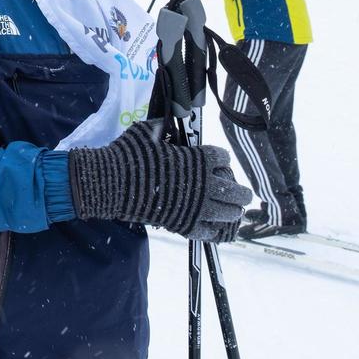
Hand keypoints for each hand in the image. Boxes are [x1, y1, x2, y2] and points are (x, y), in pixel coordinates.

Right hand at [68, 121, 250, 241]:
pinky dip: (214, 231)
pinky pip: (208, 232)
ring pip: (227, 213)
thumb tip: (170, 126)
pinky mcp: (184, 224)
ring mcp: (196, 207)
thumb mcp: (149, 131)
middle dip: (242, 193)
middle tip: (245, 195)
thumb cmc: (130, 154)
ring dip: (234, 212)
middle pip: (235, 191)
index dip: (223, 159)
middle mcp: (203, 184)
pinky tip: (216, 229)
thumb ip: (166, 128)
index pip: (223, 159)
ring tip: (236, 213)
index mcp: (199, 159)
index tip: (221, 162)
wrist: (113, 182)